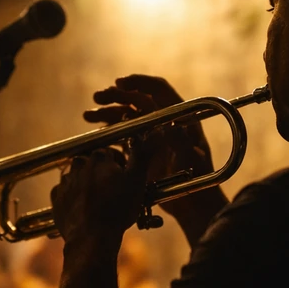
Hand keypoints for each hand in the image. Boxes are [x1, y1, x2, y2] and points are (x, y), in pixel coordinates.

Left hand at [51, 147, 145, 248]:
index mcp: (98, 157)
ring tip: (101, 204)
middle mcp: (78, 165)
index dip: (121, 166)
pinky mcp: (57, 198)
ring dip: (89, 186)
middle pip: (93, 164)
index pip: (111, 153)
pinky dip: (75, 198)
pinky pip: (66, 193)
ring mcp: (65, 181)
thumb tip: (150, 134)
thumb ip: (141, 154)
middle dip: (104, 175)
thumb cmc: (116, 209)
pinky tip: (86, 209)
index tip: (126, 179)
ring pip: (80, 178)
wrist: (92, 237)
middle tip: (115, 193)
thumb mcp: (136, 179)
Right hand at [83, 75, 222, 225]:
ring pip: (126, 117)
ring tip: (87, 116)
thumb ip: (181, 141)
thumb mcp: (191, 159)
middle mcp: (163, 122)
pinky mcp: (141, 152)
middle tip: (97, 97)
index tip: (119, 83)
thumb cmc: (200, 180)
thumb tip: (167, 124)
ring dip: (106, 113)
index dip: (139, 83)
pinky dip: (107, 133)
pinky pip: (121, 137)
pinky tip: (94, 135)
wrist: (193, 204)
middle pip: (137, 100)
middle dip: (116, 96)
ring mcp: (151, 136)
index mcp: (179, 116)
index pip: (158, 90)